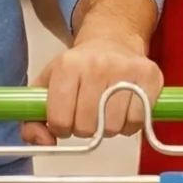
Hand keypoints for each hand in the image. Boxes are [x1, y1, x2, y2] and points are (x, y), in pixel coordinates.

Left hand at [21, 37, 161, 144]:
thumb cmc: (80, 67)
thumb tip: (44, 143)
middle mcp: (97, 65)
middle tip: (88, 115)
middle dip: (85, 128)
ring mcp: (125, 70)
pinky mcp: (149, 75)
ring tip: (106, 111)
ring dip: (108, 128)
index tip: (66, 119)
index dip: (62, 127)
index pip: (60, 120)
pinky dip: (130, 124)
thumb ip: (33, 118)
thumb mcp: (48, 84)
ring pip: (113, 127)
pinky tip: (124, 110)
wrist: (113, 40)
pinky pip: (137, 121)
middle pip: (87, 127)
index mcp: (67, 65)